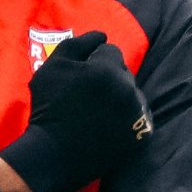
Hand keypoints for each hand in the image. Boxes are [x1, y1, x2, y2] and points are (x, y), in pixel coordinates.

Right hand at [0, 31, 149, 191]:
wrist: (54, 156)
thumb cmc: (48, 109)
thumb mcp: (51, 68)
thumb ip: (76, 44)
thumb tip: (101, 35)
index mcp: (108, 69)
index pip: (110, 51)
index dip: (93, 61)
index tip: (79, 78)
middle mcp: (128, 88)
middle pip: (123, 72)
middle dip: (108, 78)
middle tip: (87, 96)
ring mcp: (138, 113)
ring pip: (132, 93)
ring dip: (118, 97)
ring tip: (98, 112)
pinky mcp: (142, 134)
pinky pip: (139, 116)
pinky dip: (127, 118)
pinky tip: (108, 125)